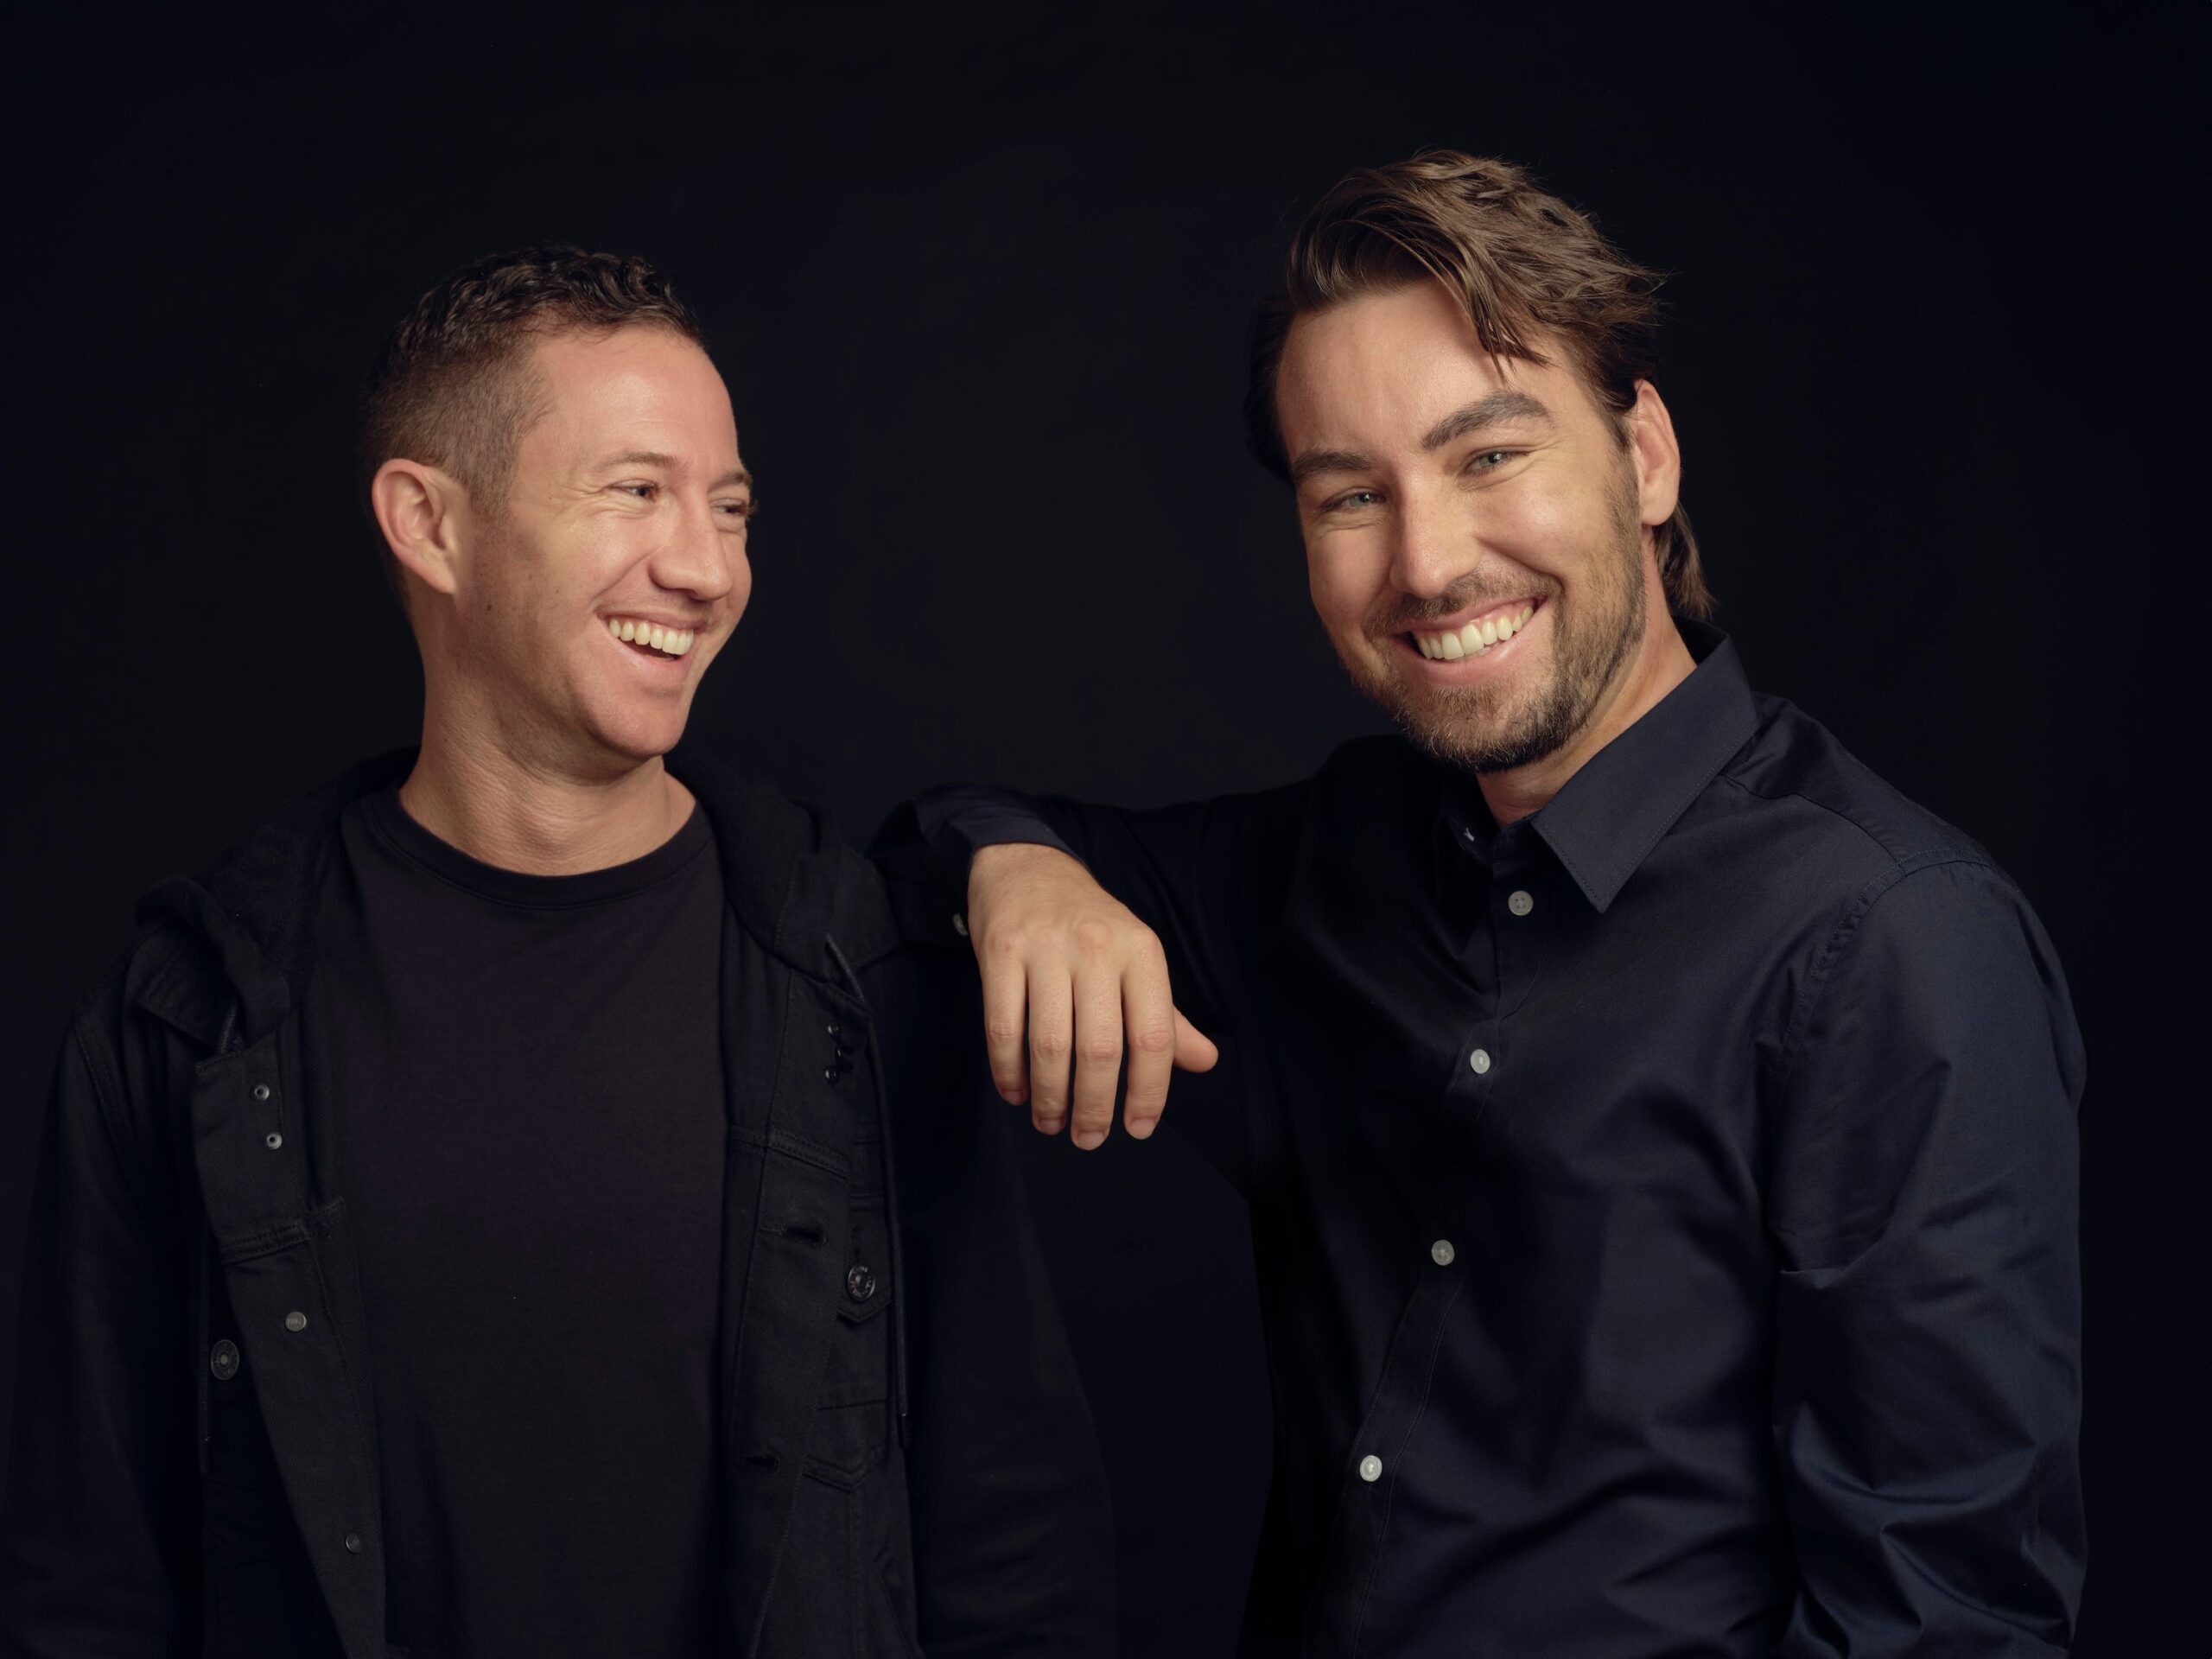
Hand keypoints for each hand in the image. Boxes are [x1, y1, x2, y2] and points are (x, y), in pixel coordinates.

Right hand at [967, 843, 1219, 1147]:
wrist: (1025, 865)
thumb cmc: (1089, 923)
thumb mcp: (1136, 958)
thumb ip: (1167, 1016)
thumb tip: (1205, 1062)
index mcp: (1141, 952)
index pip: (1153, 1036)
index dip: (1149, 1091)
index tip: (1137, 1128)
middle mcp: (1097, 948)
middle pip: (1100, 1048)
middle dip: (1094, 1106)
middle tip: (1088, 1138)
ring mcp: (1045, 949)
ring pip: (1049, 1044)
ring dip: (1049, 1096)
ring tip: (1051, 1122)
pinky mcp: (1000, 952)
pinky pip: (1003, 1028)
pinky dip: (1008, 1072)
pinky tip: (1016, 1093)